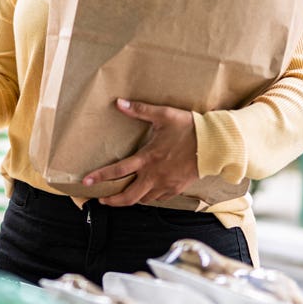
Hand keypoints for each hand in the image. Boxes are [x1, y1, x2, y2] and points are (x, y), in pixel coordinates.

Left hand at [83, 99, 198, 205]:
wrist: (215, 144)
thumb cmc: (189, 128)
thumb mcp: (163, 115)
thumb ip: (140, 110)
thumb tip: (119, 102)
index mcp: (148, 158)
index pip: (119, 171)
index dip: (101, 177)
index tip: (87, 182)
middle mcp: (155, 175)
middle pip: (129, 197)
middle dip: (112, 201)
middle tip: (102, 200)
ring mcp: (166, 184)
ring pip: (144, 200)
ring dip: (131, 199)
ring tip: (122, 195)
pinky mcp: (177, 189)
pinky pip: (159, 199)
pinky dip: (149, 198)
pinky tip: (146, 192)